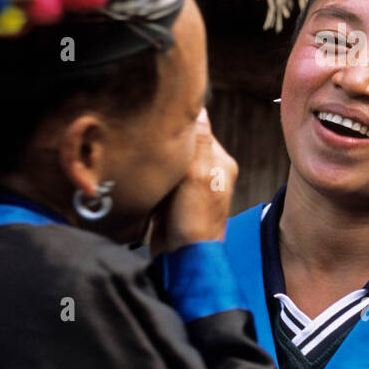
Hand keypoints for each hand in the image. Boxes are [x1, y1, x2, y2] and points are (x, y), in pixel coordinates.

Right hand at [150, 109, 236, 252]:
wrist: (183, 259)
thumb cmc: (194, 220)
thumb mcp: (197, 175)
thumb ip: (199, 142)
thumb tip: (200, 109)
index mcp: (221, 162)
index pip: (201, 129)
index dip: (181, 125)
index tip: (161, 121)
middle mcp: (210, 172)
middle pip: (184, 144)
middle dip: (167, 144)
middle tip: (149, 144)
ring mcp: (193, 186)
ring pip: (172, 161)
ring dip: (158, 162)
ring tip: (147, 165)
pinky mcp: (177, 200)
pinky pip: (164, 179)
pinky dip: (155, 179)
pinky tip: (147, 182)